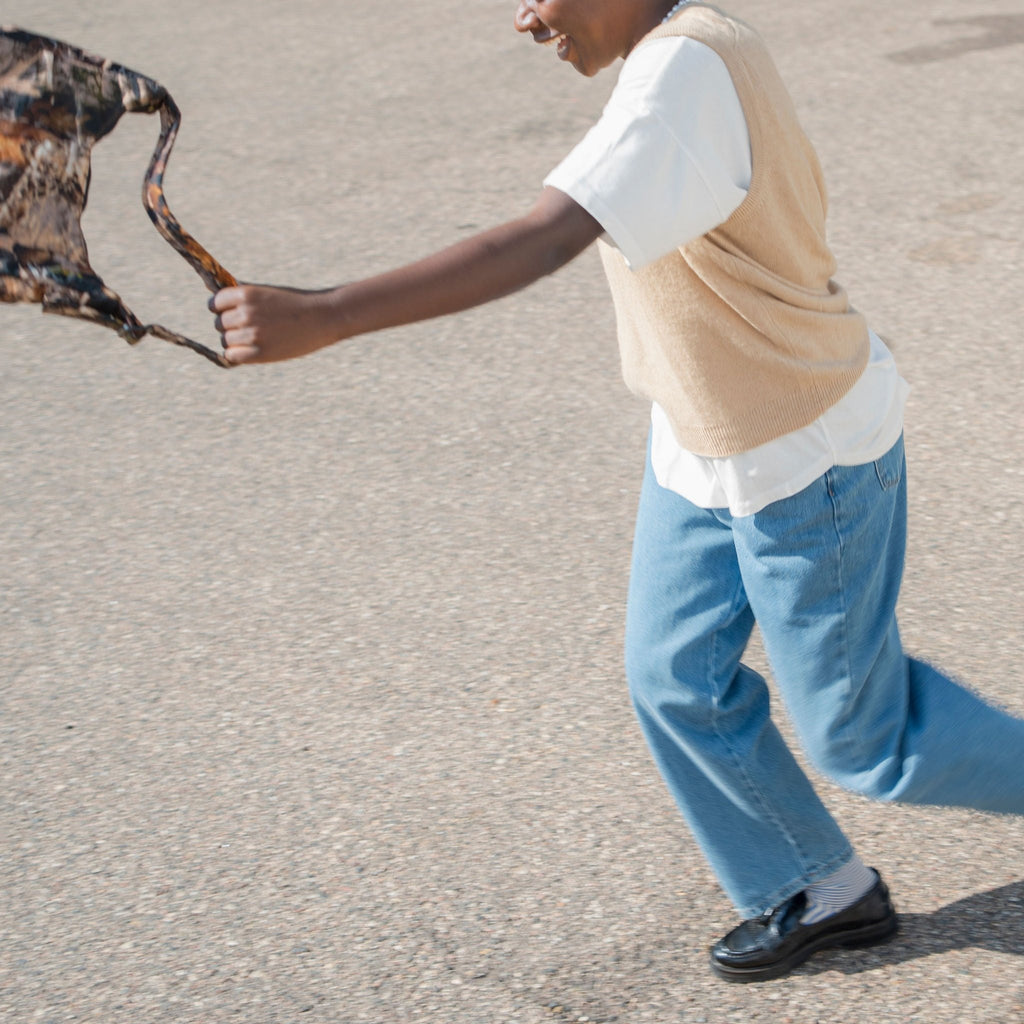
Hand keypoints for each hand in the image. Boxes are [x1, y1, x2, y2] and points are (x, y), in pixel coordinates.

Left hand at [209, 284, 343, 364]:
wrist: (322, 318)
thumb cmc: (296, 303)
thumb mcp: (267, 293)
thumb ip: (244, 298)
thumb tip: (218, 304)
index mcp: (246, 294)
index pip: (215, 304)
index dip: (221, 309)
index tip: (230, 314)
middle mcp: (246, 313)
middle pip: (219, 324)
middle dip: (230, 326)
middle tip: (250, 328)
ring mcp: (252, 334)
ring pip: (226, 340)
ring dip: (236, 341)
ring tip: (255, 339)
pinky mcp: (261, 353)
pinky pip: (232, 355)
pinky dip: (237, 354)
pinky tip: (250, 351)